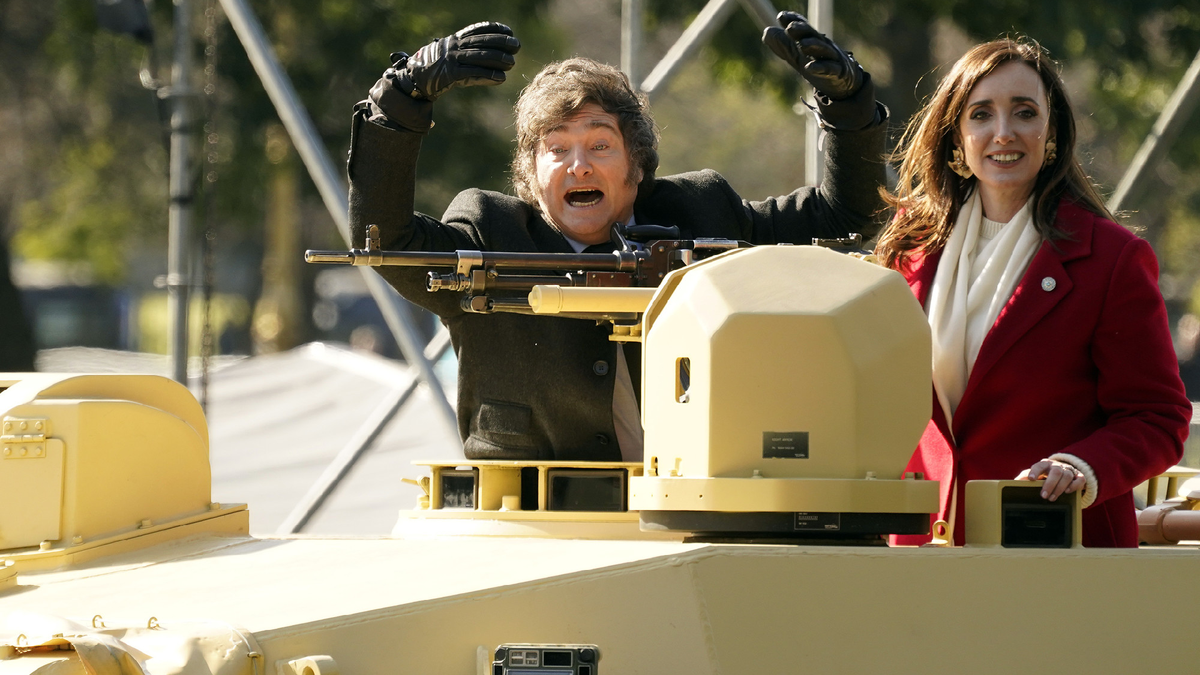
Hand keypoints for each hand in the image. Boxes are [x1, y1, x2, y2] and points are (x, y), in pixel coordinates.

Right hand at [399, 21, 520, 100]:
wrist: (416, 79)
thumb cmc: (437, 66)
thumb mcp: (451, 53)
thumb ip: (468, 50)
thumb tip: (493, 52)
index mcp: (456, 39)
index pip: (478, 29)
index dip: (495, 29)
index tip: (509, 32)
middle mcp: (454, 46)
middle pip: (481, 42)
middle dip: (501, 43)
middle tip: (516, 46)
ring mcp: (452, 60)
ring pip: (479, 57)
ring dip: (498, 59)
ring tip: (511, 63)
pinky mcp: (450, 74)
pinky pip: (473, 74)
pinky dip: (488, 76)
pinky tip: (501, 78)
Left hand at [762, 11, 861, 99]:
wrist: (842, 83)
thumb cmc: (818, 65)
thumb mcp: (798, 56)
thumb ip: (782, 45)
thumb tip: (767, 32)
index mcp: (812, 40)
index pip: (803, 28)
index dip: (794, 21)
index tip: (781, 16)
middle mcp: (822, 46)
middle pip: (813, 35)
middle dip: (802, 30)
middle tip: (789, 28)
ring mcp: (832, 58)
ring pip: (823, 50)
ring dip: (813, 46)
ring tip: (802, 45)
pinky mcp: (838, 73)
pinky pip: (830, 69)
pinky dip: (820, 67)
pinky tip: (809, 68)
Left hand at [1017, 460, 1085, 501]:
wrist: (1063, 472)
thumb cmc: (1044, 475)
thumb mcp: (1034, 475)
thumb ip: (1024, 477)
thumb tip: (1015, 482)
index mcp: (1045, 464)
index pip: (1040, 465)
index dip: (1036, 471)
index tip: (1031, 479)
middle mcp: (1057, 466)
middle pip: (1055, 472)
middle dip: (1049, 484)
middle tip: (1043, 496)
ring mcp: (1068, 470)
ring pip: (1067, 476)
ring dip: (1059, 488)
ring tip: (1052, 498)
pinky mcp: (1078, 476)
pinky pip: (1080, 479)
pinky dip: (1074, 485)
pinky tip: (1067, 491)